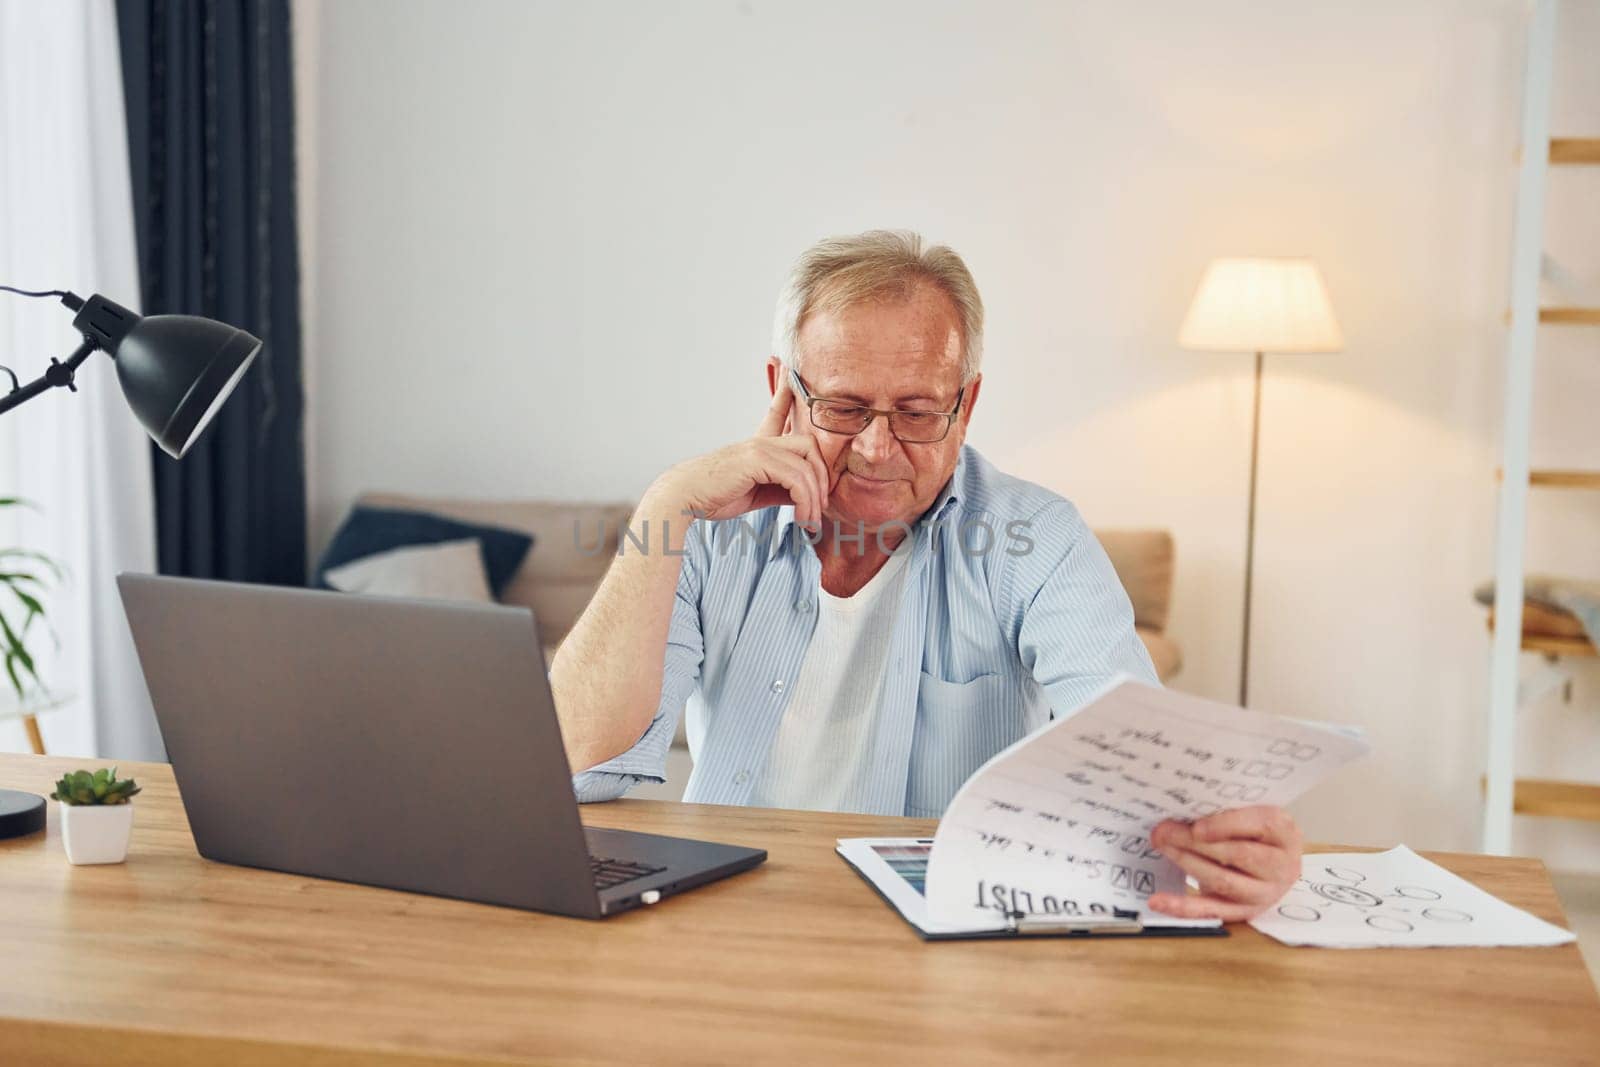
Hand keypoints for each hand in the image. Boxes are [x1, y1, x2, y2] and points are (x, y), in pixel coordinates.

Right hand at [646, 374, 833, 527]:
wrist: (685, 496)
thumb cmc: (713, 496)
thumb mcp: (754, 493)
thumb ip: (779, 490)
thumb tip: (804, 497)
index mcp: (757, 447)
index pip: (776, 414)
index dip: (785, 394)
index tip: (790, 373)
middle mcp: (761, 443)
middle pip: (809, 445)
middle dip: (822, 476)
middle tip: (821, 506)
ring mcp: (760, 448)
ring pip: (807, 466)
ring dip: (814, 498)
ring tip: (810, 522)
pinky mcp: (758, 460)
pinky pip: (796, 478)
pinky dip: (805, 500)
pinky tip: (801, 517)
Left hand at [1146, 805, 1302, 921]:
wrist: (1273, 864)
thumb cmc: (1256, 831)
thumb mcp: (1253, 813)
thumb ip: (1228, 810)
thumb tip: (1184, 808)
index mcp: (1285, 834)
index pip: (1260, 825)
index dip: (1226, 825)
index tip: (1197, 826)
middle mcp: (1281, 867)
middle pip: (1237, 855)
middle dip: (1195, 842)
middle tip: (1164, 831)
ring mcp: (1263, 894)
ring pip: (1223, 881)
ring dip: (1187, 863)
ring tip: (1162, 847)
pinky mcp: (1242, 912)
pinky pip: (1210, 912)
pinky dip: (1182, 907)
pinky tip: (1159, 901)